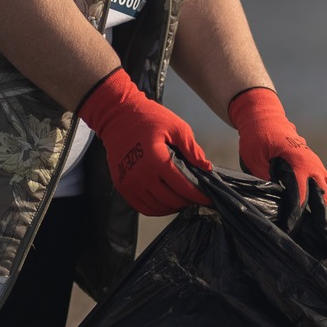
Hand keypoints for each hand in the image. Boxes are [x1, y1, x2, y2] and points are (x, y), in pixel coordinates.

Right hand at [77, 68, 210, 215]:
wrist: (117, 117)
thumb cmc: (148, 118)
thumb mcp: (176, 127)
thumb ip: (192, 149)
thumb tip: (206, 167)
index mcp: (156, 161)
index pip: (183, 187)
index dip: (198, 195)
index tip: (209, 198)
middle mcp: (141, 176)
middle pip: (171, 201)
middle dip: (188, 201)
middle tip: (196, 196)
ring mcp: (130, 184)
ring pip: (158, 208)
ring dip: (173, 206)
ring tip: (183, 199)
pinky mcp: (122, 187)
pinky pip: (143, 208)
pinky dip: (158, 209)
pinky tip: (167, 201)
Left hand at [228, 87, 326, 245]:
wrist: (267, 122)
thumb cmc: (257, 141)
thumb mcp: (254, 159)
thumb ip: (265, 180)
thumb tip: (271, 204)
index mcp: (296, 163)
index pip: (298, 192)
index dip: (295, 213)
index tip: (292, 230)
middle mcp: (313, 168)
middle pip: (326, 199)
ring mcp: (320, 171)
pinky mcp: (321, 174)